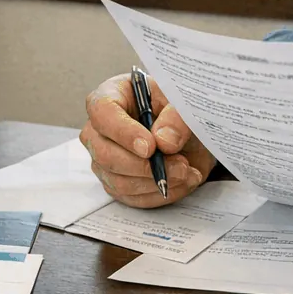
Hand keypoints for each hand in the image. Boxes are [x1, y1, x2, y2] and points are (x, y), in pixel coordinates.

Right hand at [81, 74, 216, 208]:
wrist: (191, 132)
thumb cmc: (179, 109)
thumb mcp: (184, 102)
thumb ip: (176, 118)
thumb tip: (164, 142)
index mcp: (112, 95)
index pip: (102, 112)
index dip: (123, 132)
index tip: (150, 147)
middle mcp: (100, 129)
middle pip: (104, 154)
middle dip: (144, 166)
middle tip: (179, 164)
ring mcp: (104, 159)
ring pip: (118, 181)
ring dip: (156, 181)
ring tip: (186, 171)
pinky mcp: (116, 182)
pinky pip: (132, 198)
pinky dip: (161, 193)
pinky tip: (183, 181)